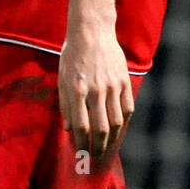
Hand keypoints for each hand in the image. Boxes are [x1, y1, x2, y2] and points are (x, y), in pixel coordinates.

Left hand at [58, 26, 134, 167]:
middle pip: (101, 128)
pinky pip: (128, 108)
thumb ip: (65, 104)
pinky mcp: (124, 81)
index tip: (80, 152)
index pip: (81, 126)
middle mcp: (96, 91)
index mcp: (77, 91)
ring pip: (117, 121)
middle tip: (95, 156)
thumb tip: (68, 128)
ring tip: (107, 146)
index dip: (81, 142)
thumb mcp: (62, 79)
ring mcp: (113, 86)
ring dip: (112, 139)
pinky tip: (119, 128)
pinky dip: (124, 121)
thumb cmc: (72, 56)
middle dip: (98, 146)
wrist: (92, 32)